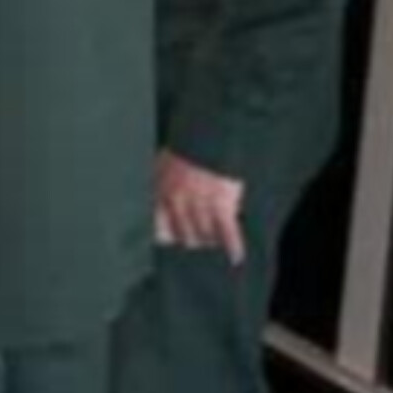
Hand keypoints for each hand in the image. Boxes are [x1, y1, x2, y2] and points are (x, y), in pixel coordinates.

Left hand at [154, 150, 246, 265]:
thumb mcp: (165, 161)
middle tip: (197, 247)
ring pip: (204, 236)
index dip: (165, 237)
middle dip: (191, 242)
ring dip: (210, 243)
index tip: (169, 244)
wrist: (209, 134)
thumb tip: (159, 198)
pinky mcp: (222, 205)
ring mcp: (199, 204)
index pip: (158, 224)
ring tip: (215, 247)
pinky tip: (235, 258)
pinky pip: (227, 234)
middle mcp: (177, 201)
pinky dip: (233, 248)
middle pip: (184, 235)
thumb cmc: (188, 146)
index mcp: (161, 189)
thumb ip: (162, 181)